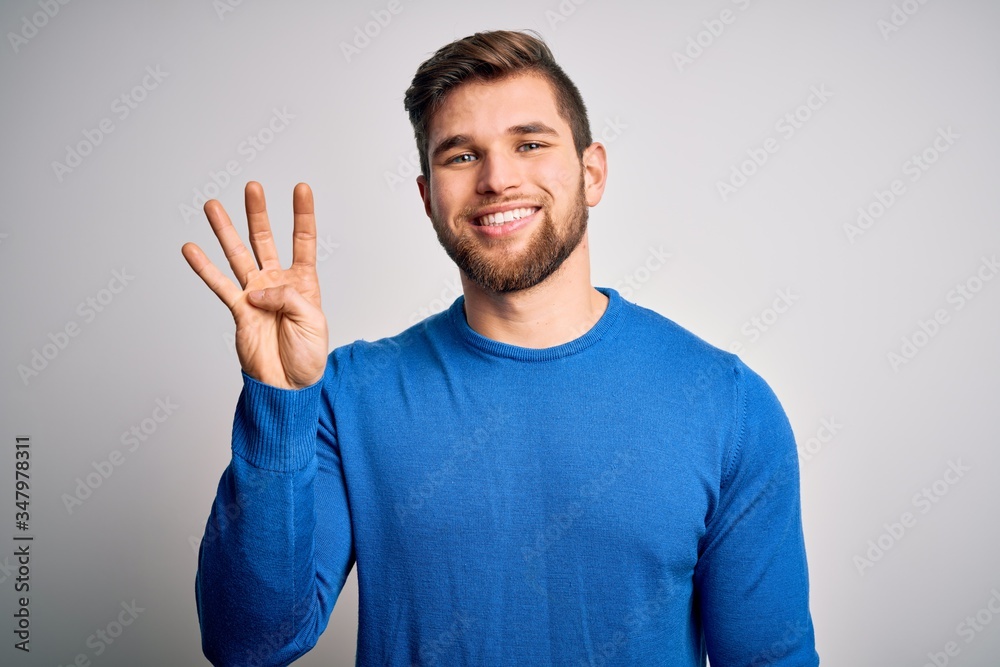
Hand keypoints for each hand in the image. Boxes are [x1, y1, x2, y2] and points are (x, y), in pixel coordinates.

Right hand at [181, 182, 328, 389]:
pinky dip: (204, 268)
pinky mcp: (238, 310)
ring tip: (212, 206)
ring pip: (237, 255)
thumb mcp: (312, 322)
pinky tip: (191, 249)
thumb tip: (259, 289)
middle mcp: (277, 283)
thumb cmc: (307, 356)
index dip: (302, 215)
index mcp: (303, 283)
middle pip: (265, 240)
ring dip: (225, 231)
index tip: (301, 188)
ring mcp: (255, 294)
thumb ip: (289, 298)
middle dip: (258, 214)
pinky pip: (219, 285)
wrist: (288, 386)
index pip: (303, 241)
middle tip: (252, 187)